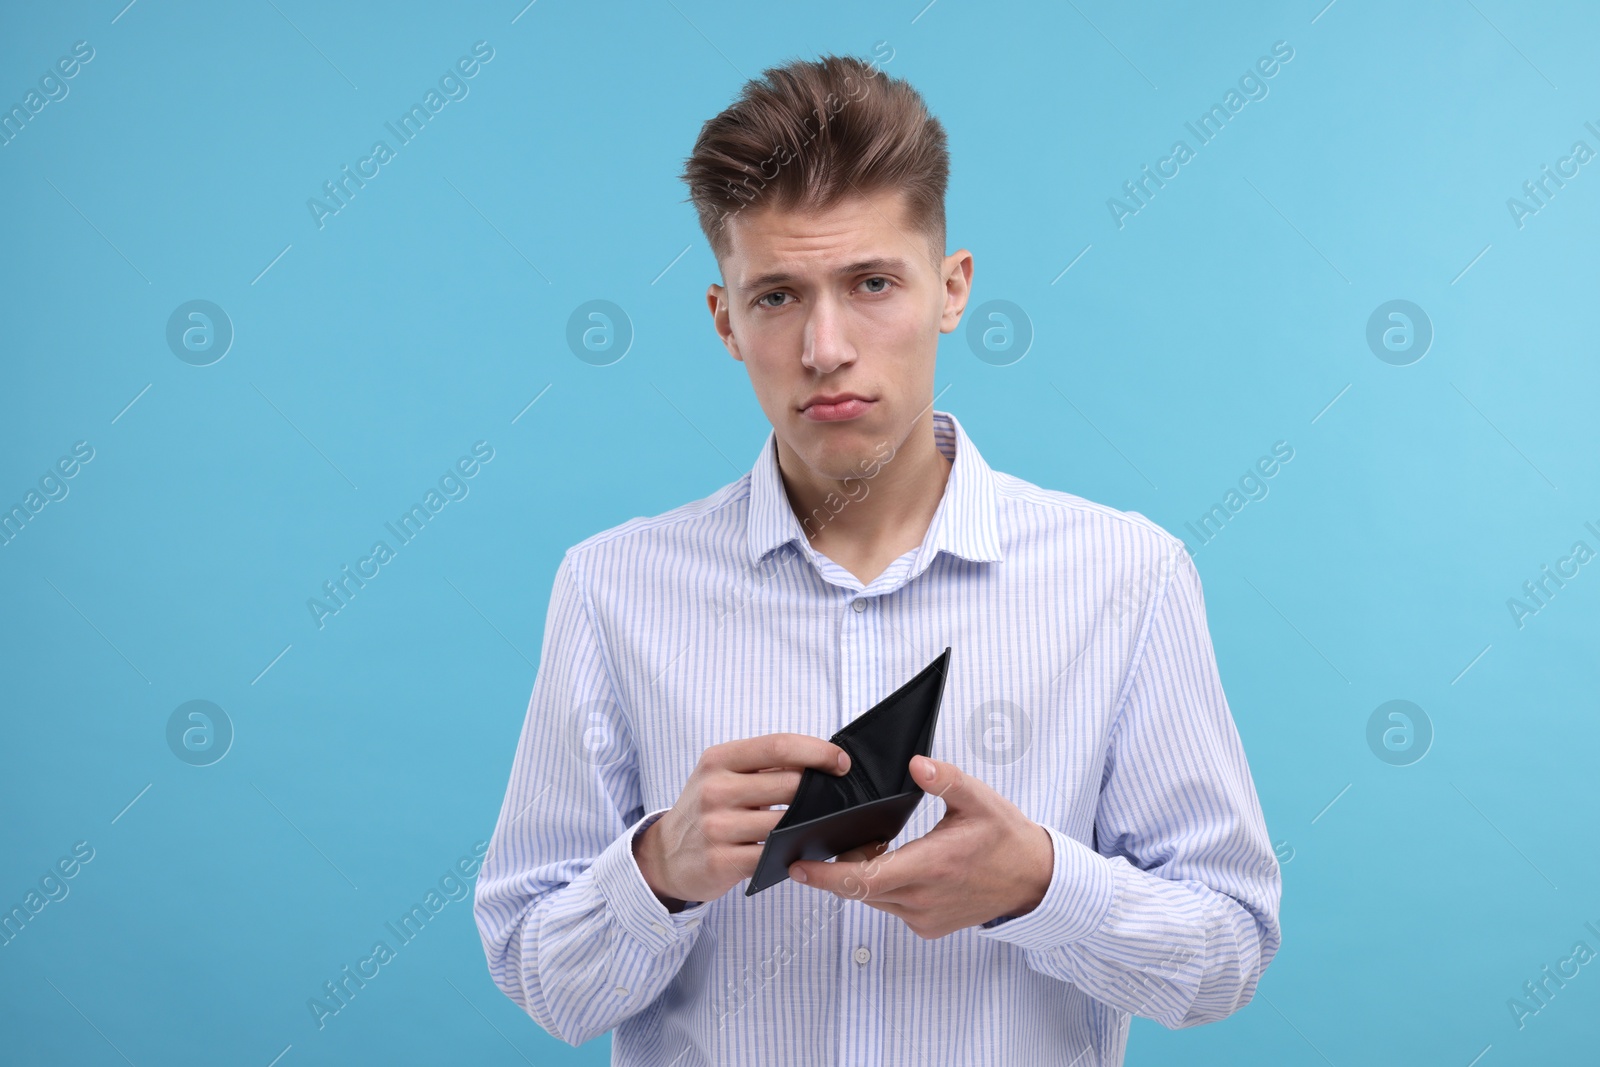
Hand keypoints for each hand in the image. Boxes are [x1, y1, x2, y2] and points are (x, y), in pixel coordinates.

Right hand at [634, 732, 850, 909]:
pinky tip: (799, 849)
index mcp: (718, 760)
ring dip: (810, 825)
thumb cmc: (705, 810)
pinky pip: (772, 855)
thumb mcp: (721, 776)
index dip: (817, 751)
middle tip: (837, 797)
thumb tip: (818, 762)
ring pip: (784, 823)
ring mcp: (716, 826)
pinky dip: (792, 852)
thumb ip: (762, 767)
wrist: (666, 855)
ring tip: (822, 824)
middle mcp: (714, 789)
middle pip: (788, 784)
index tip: (841, 762)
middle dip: (820, 791)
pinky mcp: (721, 861)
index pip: (778, 746)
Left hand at [787, 755, 1053, 938]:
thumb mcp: (980, 800)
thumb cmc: (1006, 837)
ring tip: (874, 845)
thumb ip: (946, 779)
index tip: (798, 866)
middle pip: (859, 890)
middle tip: (831, 841)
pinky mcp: (928, 927)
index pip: (863, 878)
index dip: (826, 875)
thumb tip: (916, 762)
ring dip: (863, 876)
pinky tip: (895, 864)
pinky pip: (891, 907)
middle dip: (838, 867)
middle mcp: (923, 900)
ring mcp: (924, 918)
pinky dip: (883, 888)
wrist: (1034, 880)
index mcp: (931, 867)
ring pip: (873, 899)